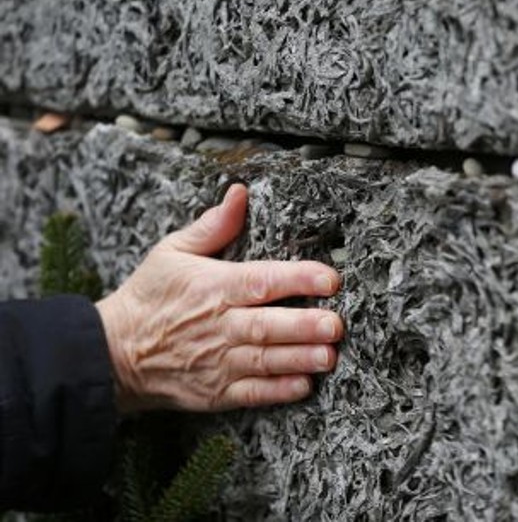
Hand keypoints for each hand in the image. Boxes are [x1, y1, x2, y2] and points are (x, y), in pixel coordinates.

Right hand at [95, 184, 343, 412]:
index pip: (261, 280)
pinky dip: (278, 391)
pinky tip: (304, 385)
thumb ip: (212, 225)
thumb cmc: (149, 296)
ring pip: (265, 361)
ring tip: (329, 356)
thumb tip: (239, 193)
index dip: (297, 279)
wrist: (111, 352)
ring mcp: (217, 362)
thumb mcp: (171, 252)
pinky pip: (252, 393)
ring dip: (299, 359)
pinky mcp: (215, 392)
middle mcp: (218, 325)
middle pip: (267, 325)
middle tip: (336, 324)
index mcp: (213, 287)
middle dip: (304, 326)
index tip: (329, 278)